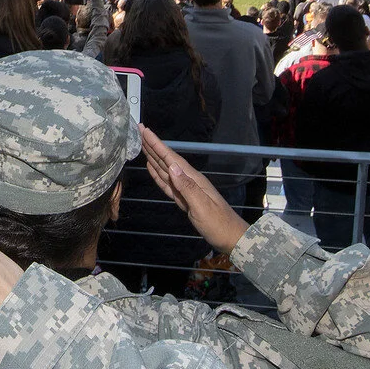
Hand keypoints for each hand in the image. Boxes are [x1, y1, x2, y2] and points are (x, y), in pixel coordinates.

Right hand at [140, 125, 250, 254]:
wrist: (230, 238)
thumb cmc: (217, 223)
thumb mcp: (202, 206)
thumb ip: (186, 187)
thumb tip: (171, 166)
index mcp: (193, 179)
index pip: (171, 158)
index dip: (157, 144)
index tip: (145, 130)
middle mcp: (188, 180)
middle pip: (167, 160)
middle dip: (153, 146)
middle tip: (139, 131)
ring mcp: (186, 189)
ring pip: (165, 169)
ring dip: (153, 157)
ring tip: (142, 145)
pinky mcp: (184, 199)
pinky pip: (167, 182)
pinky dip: (158, 174)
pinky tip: (152, 167)